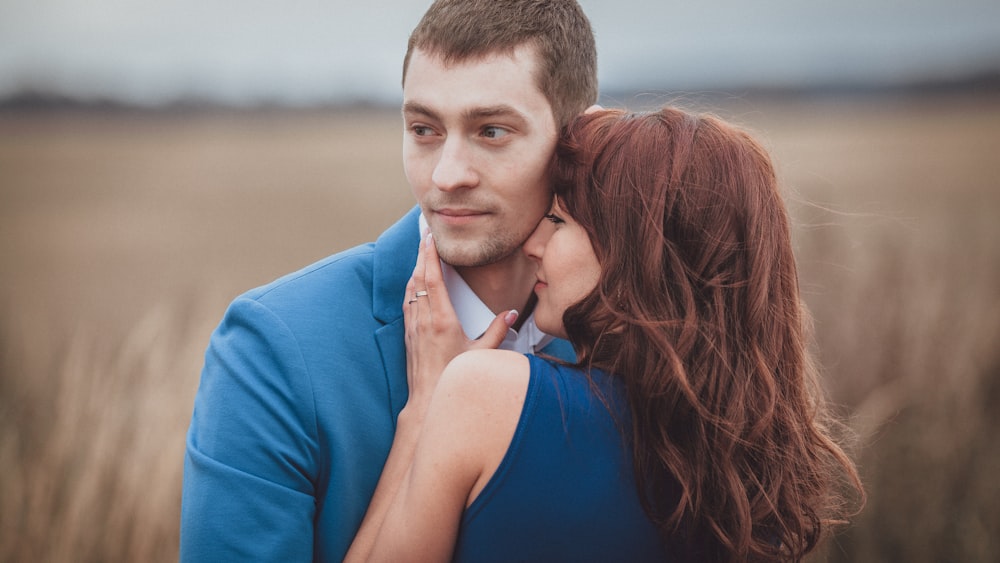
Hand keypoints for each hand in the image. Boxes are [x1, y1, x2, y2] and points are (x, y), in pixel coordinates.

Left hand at [402, 233, 517, 414]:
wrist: (426, 401)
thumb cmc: (454, 378)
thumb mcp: (482, 354)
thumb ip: (498, 331)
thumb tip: (513, 313)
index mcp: (442, 321)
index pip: (433, 279)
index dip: (431, 255)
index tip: (431, 237)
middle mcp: (424, 320)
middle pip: (419, 278)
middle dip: (421, 253)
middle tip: (423, 233)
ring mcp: (413, 327)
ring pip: (411, 289)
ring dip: (415, 268)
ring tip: (420, 251)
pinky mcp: (408, 335)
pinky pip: (408, 303)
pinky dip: (411, 287)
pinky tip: (414, 283)